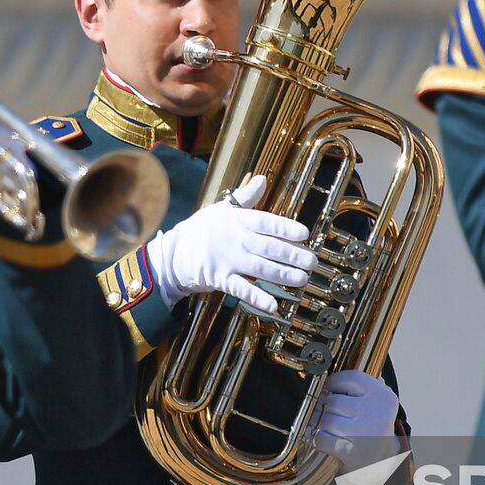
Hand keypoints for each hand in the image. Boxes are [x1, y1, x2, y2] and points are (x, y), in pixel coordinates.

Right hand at [145, 175, 315, 312]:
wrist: (173, 253)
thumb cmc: (200, 230)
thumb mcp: (221, 209)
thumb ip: (245, 196)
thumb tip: (262, 178)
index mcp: (237, 220)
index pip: (265, 222)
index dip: (285, 228)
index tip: (304, 234)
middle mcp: (235, 239)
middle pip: (268, 247)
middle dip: (292, 255)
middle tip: (312, 261)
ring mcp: (228, 260)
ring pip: (260, 268)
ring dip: (283, 275)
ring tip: (302, 279)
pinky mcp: (220, 278)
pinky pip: (241, 289)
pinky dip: (257, 298)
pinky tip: (273, 305)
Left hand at [311, 370, 401, 470]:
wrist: (381, 463)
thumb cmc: (372, 428)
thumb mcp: (377, 404)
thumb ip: (363, 386)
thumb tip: (333, 372)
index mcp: (384, 397)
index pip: (352, 378)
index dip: (334, 381)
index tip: (328, 387)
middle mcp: (377, 413)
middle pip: (335, 401)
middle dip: (323, 405)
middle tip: (321, 409)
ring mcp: (365, 433)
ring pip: (326, 419)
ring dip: (319, 422)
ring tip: (323, 424)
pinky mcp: (351, 452)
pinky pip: (322, 438)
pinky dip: (319, 438)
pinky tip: (326, 439)